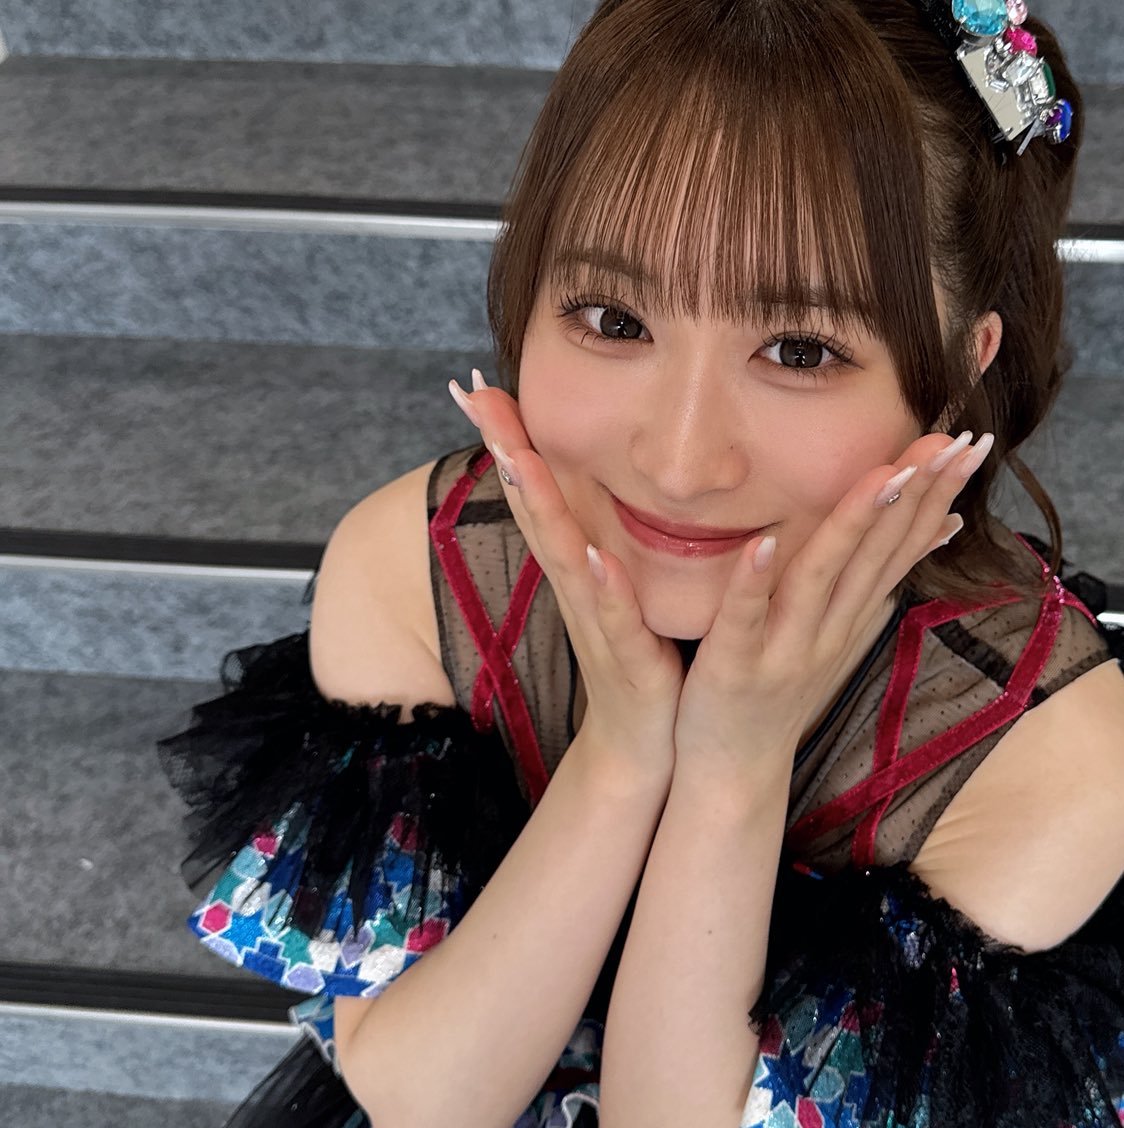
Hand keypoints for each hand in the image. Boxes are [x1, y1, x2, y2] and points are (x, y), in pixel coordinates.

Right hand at [447, 370, 683, 785]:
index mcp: (577, 563)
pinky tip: (597, 558)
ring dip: (539, 506)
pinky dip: (604, 588)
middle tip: (476, 397)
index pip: (535, 490)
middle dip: (505, 450)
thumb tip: (593, 487)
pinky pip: (613, 618)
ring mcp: (596, 619)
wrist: (644, 743)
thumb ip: (601, 537)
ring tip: (519, 457)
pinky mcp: (628, 657)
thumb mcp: (614, 586)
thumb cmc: (635, 659)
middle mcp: (575, 585)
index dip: (506, 438)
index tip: (476, 384)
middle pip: (533, 509)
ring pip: (562, 554)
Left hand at [670, 426, 989, 772]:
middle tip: (952, 443)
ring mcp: (784, 650)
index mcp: (849, 614)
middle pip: (878, 553)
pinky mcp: (734, 669)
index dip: (937, 493)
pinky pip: (745, 618)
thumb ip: (876, 581)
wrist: (734, 774)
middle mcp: (828, 629)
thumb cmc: (778, 691)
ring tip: (885, 473)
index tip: (971, 443)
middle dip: (916, 495)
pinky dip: (755, 580)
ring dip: (854, 525)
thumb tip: (938, 529)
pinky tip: (765, 541)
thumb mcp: (839, 630)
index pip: (902, 544)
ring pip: (825, 578)